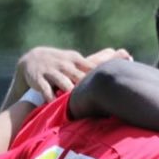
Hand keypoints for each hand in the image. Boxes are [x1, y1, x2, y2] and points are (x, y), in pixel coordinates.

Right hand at [16, 47, 130, 101]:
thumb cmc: (63, 63)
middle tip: (99, 97)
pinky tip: (56, 105)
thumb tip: (128, 54)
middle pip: (79, 76)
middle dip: (87, 85)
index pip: (92, 67)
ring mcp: (51, 71)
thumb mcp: (79, 60)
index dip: (101, 75)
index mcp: (77, 60)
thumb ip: (100, 60)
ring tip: (78, 102)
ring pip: (63, 82)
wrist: (31, 59)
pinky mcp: (38, 79)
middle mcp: (65, 65)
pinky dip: (50, 97)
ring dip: (70, 91)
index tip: (114, 81)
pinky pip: (45, 89)